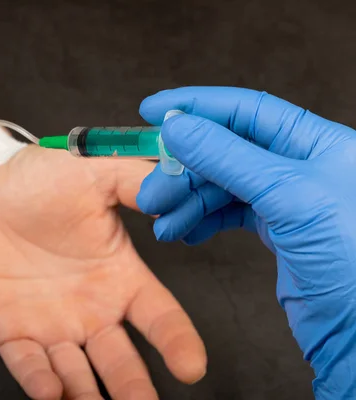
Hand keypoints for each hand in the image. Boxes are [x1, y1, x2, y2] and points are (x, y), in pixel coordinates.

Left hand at [0, 145, 205, 399]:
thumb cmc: (33, 180)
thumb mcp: (91, 173)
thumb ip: (135, 182)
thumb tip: (177, 193)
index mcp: (117, 276)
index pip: (158, 315)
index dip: (177, 341)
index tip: (190, 366)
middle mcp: (90, 309)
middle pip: (120, 360)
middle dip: (133, 386)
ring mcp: (51, 325)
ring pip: (77, 374)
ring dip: (88, 396)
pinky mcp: (11, 332)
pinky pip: (27, 364)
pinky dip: (40, 382)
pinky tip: (52, 392)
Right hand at [136, 87, 355, 398]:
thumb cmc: (351, 261)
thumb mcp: (287, 196)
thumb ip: (228, 157)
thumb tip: (179, 126)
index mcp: (315, 142)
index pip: (245, 110)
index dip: (196, 106)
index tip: (154, 110)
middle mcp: (300, 165)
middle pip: (224, 150)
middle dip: (183, 169)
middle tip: (152, 191)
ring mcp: (287, 198)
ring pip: (220, 184)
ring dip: (186, 199)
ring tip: (164, 222)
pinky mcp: (275, 229)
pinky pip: (225, 212)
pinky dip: (200, 219)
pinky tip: (184, 231)